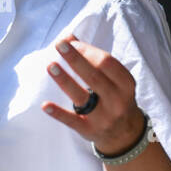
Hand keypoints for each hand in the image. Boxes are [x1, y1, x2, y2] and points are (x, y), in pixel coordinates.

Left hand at [40, 33, 146, 156]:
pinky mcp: (89, 130)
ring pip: (82, 97)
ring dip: (65, 80)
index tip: (71, 43)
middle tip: (58, 45)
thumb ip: (92, 58)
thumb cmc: (115, 97)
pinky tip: (44, 105)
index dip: (88, 51)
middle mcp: (117, 100)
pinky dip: (58, 113)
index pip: (107, 63)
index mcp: (126, 84)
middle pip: (94, 77)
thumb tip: (68, 37)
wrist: (125, 134)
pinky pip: (72, 121)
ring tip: (50, 66)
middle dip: (75, 59)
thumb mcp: (113, 79)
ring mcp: (103, 117)